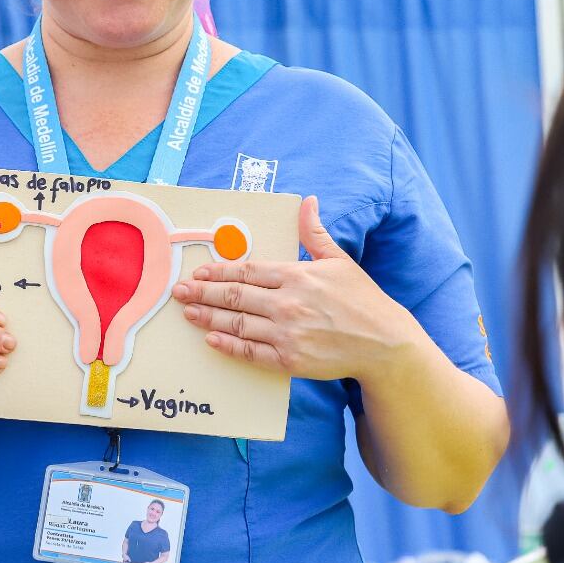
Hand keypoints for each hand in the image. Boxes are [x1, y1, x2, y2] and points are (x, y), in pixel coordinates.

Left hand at [173, 196, 424, 381]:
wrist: (384, 344)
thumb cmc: (362, 301)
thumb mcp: (339, 260)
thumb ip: (315, 233)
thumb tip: (308, 202)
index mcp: (297, 275)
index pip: (247, 270)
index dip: (219, 270)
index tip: (199, 271)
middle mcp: (288, 303)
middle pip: (234, 295)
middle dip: (203, 292)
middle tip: (179, 291)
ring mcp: (287, 333)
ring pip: (237, 323)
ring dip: (208, 316)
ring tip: (187, 311)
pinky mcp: (290, 360)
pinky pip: (250, 352)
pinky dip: (228, 345)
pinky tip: (211, 338)